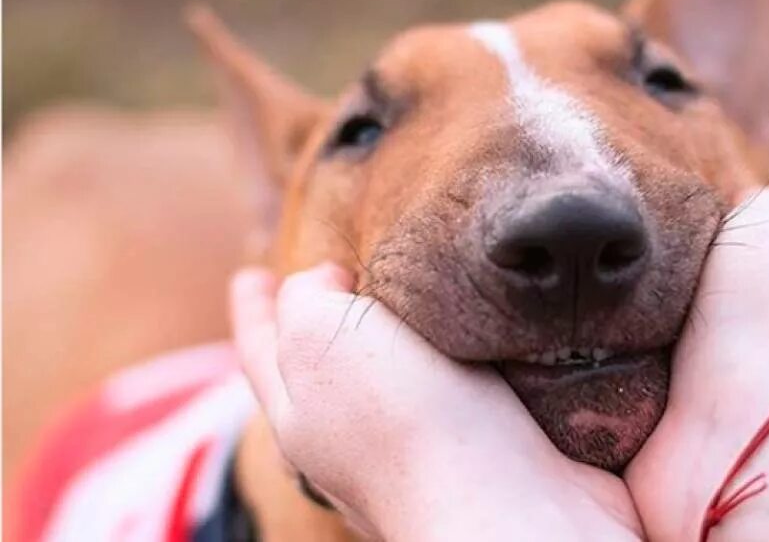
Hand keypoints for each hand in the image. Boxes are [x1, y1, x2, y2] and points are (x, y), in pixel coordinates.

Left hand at [230, 264, 641, 541]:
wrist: (505, 507)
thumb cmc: (405, 422)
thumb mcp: (321, 335)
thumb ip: (306, 298)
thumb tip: (328, 282)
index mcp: (299, 414)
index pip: (260, 345)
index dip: (253, 304)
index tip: (249, 274)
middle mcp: (348, 441)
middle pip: (319, 368)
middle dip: (319, 322)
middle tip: (331, 278)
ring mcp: (414, 452)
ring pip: (388, 380)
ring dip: (393, 333)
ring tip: (400, 295)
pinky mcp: (480, 447)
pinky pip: (454, 389)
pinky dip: (454, 355)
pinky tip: (470, 340)